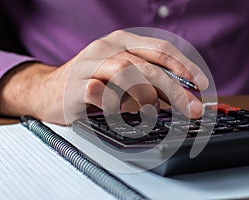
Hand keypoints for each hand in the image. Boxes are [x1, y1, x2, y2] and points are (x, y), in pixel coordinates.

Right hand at [0, 30, 208, 124]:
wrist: (48, 90)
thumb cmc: (91, 81)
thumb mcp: (122, 74)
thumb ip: (148, 80)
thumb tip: (178, 95)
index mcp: (121, 42)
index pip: (160, 50)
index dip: (184, 66)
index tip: (201, 85)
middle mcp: (106, 49)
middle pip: (148, 66)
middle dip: (175, 89)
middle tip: (192, 109)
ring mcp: (90, 65)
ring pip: (127, 75)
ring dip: (144, 97)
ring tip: (147, 109)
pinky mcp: (76, 86)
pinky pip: (102, 94)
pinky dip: (116, 106)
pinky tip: (116, 110)